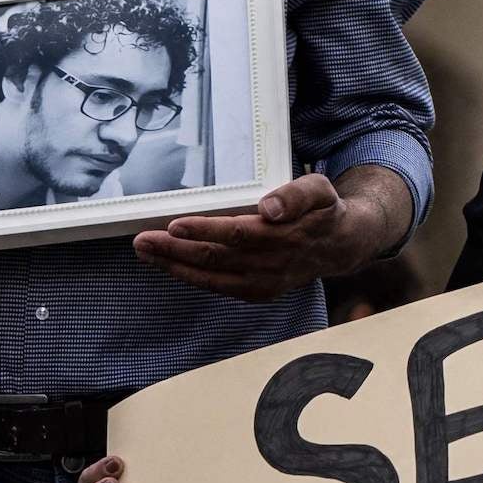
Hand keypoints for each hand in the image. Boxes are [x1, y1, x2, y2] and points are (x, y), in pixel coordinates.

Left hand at [135, 171, 396, 303]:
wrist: (339, 246)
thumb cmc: (322, 210)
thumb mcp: (319, 189)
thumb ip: (296, 195)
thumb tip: (268, 207)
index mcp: (286, 236)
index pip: (240, 234)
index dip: (206, 231)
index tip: (175, 225)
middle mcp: (272, 265)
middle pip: (216, 259)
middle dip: (175, 251)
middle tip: (143, 240)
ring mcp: (263, 283)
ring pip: (212, 277)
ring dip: (175, 266)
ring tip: (146, 253)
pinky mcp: (256, 292)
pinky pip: (218, 287)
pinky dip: (191, 277)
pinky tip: (170, 266)